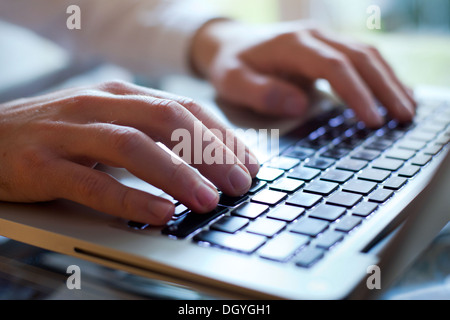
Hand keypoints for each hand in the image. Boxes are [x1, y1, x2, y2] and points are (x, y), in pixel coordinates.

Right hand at [0, 81, 258, 224]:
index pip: (185, 108)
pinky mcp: (42, 164)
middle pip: (168, 121)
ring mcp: (69, 132)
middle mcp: (99, 104)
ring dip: (178, 175)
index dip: (222, 136)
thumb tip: (203, 162)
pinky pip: (93, 183)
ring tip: (208, 200)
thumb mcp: (109, 123)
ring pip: (135, 147)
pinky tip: (160, 214)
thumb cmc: (58, 135)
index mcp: (122, 94)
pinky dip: (130, 199)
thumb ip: (151, 134)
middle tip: (240, 183)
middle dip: (211, 154)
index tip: (249, 163)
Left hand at [191, 20, 415, 127]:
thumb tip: (300, 105)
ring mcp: (324, 39)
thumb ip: (261, 93)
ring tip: (407, 109)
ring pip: (367, 54)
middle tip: (404, 117)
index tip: (372, 120)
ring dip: (390, 80)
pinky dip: (381, 75)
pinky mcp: (328, 47)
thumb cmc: (231, 65)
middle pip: (360, 57)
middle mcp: (314, 36)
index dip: (356, 93)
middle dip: (385, 87)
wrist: (230, 43)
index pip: (333, 66)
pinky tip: (394, 92)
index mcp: (292, 45)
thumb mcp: (233, 81)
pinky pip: (362, 57)